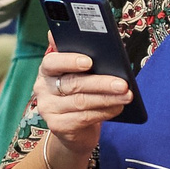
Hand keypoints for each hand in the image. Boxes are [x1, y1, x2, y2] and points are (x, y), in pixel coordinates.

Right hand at [30, 42, 126, 165]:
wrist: (75, 128)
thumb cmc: (81, 93)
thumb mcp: (80, 75)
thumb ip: (83, 58)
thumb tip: (94, 39)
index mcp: (47, 70)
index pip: (52, 62)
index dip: (69, 61)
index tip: (89, 61)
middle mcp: (43, 88)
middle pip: (72, 83)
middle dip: (101, 83)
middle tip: (122, 84)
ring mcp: (48, 108)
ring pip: (81, 101)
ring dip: (107, 98)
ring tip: (127, 96)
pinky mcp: (57, 126)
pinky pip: (84, 117)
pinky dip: (104, 112)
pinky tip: (117, 108)